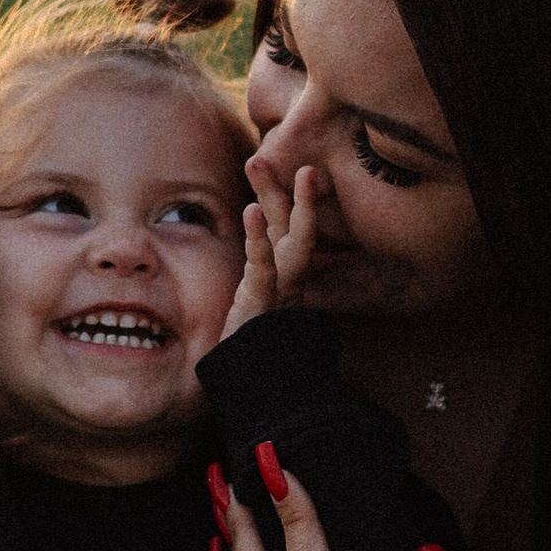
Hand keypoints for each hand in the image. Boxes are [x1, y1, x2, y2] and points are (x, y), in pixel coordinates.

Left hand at [220, 163, 322, 336]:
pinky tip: (250, 211)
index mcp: (288, 279)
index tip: (296, 167)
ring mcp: (281, 295)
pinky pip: (264, 269)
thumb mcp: (253, 305)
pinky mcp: (263, 308)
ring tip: (277, 168)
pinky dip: (258, 240)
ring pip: (292, 243)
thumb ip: (258, 274)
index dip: (295, 200)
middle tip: (300, 159)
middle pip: (298, 229)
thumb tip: (253, 244)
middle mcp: (292, 284)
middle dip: (298, 194)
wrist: (251, 391)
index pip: (294, 232)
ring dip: (285, 203)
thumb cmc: (250, 348)